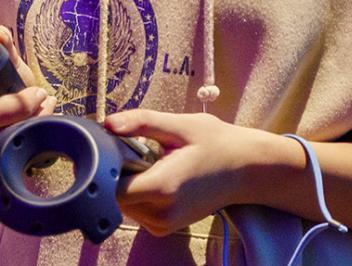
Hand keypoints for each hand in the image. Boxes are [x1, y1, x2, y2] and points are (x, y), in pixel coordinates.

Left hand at [105, 109, 275, 234]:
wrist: (245, 169)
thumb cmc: (215, 142)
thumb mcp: (180, 125)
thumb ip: (141, 123)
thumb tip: (107, 124)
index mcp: (162, 188)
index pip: (112, 188)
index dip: (106, 167)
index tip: (113, 146)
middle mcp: (161, 214)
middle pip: (115, 197)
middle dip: (118, 172)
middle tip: (138, 147)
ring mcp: (163, 226)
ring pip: (123, 205)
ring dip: (129, 182)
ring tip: (153, 160)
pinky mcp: (164, 228)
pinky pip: (136, 211)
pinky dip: (139, 193)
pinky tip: (157, 174)